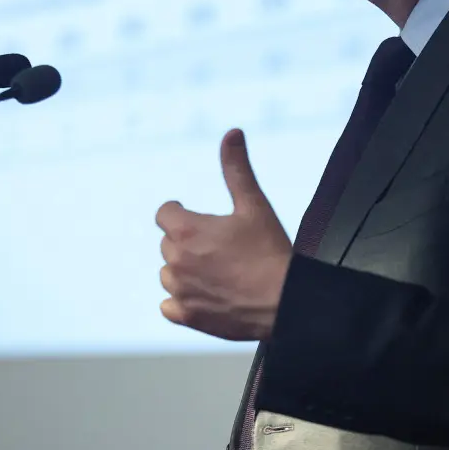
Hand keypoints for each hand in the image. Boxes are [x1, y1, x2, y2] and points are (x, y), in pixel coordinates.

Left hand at [156, 129, 292, 340]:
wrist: (284, 301)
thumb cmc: (270, 251)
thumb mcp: (254, 204)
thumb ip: (236, 168)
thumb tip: (232, 132)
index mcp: (187, 231)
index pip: (165, 214)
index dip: (180, 212)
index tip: (195, 216)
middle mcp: (175, 261)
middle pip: (169, 243)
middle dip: (187, 241)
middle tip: (219, 245)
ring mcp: (179, 292)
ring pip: (169, 274)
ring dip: (184, 269)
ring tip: (216, 270)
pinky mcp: (187, 317)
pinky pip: (169, 305)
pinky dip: (183, 300)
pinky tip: (206, 294)